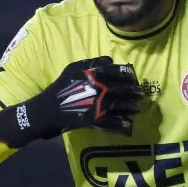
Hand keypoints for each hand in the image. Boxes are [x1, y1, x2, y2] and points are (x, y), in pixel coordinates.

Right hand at [0, 57, 143, 147]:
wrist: (47, 109)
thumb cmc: (60, 87)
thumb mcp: (73, 68)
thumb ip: (92, 62)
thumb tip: (110, 61)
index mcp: (94, 74)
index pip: (117, 72)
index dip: (128, 75)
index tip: (134, 78)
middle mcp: (98, 88)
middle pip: (122, 89)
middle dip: (134, 92)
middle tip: (140, 94)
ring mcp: (98, 105)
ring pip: (121, 106)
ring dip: (131, 107)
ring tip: (136, 109)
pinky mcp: (95, 120)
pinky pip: (113, 123)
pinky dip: (122, 125)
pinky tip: (128, 125)